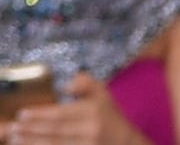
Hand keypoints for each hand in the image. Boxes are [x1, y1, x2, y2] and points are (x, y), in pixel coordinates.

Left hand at [5, 73, 147, 144]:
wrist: (124, 143)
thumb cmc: (108, 117)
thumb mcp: (102, 94)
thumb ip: (86, 83)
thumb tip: (68, 85)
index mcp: (93, 112)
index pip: (61, 114)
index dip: (40, 115)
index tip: (22, 114)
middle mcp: (90, 130)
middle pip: (54, 131)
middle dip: (31, 130)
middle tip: (14, 128)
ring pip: (54, 144)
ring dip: (32, 142)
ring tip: (15, 139)